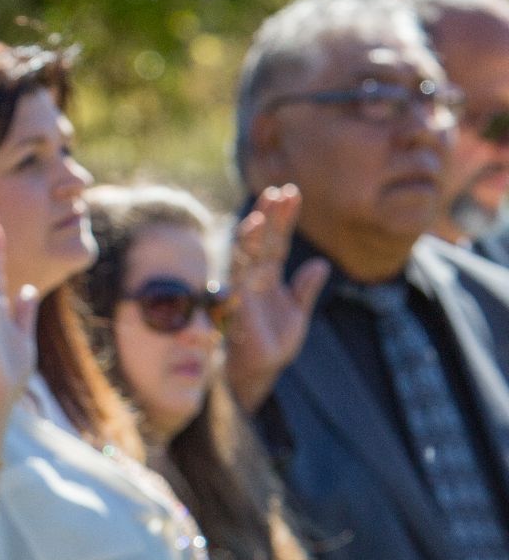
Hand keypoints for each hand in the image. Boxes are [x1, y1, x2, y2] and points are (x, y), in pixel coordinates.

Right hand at [226, 184, 325, 409]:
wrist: (260, 370)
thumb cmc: (274, 345)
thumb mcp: (298, 314)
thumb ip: (306, 289)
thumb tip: (321, 264)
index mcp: (269, 277)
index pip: (278, 241)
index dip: (285, 219)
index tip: (292, 194)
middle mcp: (255, 276)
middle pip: (264, 238)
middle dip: (272, 214)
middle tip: (282, 189)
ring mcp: (246, 284)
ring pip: (251, 247)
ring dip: (260, 222)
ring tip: (269, 199)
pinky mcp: (239, 294)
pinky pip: (241, 265)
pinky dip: (246, 246)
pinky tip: (252, 226)